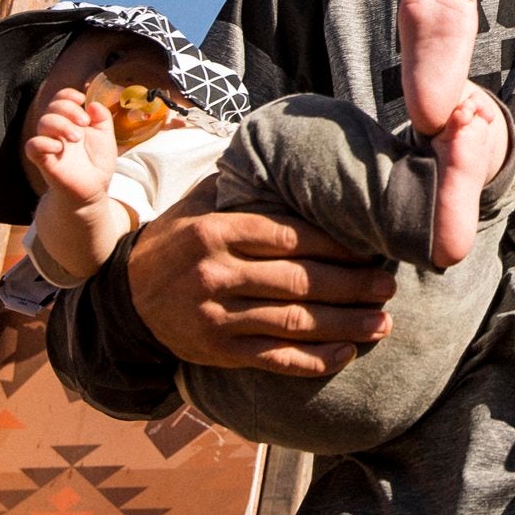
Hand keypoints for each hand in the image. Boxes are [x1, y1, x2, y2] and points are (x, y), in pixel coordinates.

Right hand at [24, 94, 113, 202]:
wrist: (93, 189)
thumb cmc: (97, 162)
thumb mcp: (106, 137)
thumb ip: (102, 118)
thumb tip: (93, 103)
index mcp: (71, 122)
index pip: (60, 100)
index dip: (66, 95)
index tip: (80, 99)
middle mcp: (57, 131)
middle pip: (51, 108)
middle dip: (68, 109)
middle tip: (84, 123)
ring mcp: (50, 145)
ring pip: (43, 123)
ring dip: (61, 124)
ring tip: (77, 137)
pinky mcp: (44, 161)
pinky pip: (32, 146)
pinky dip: (43, 142)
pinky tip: (59, 147)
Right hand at [125, 180, 397, 376]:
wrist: (124, 298)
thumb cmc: (177, 241)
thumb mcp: (200, 204)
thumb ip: (244, 187)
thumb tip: (294, 154)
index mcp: (217, 232)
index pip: (287, 237)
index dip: (335, 245)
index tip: (371, 247)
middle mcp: (216, 275)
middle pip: (298, 282)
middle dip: (352, 286)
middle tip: (389, 286)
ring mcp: (216, 317)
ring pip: (292, 323)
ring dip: (344, 325)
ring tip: (382, 323)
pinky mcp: (217, 351)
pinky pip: (272, 358)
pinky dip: (312, 360)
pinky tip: (345, 355)